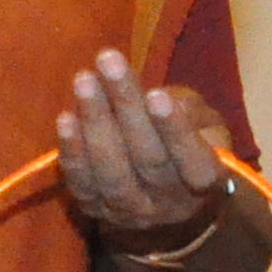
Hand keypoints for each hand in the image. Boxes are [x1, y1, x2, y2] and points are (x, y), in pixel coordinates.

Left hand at [57, 51, 232, 251]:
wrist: (164, 191)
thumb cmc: (190, 140)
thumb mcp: (205, 121)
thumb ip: (189, 110)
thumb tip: (158, 99)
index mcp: (206, 181)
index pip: (194, 162)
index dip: (175, 130)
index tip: (157, 93)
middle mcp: (170, 203)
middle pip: (148, 160)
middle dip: (126, 107)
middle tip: (108, 61)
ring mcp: (131, 211)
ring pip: (112, 173)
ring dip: (95, 123)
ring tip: (85, 81)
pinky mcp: (96, 208)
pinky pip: (81, 183)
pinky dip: (72, 151)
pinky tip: (66, 118)